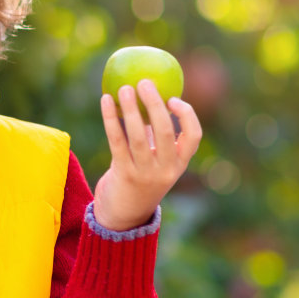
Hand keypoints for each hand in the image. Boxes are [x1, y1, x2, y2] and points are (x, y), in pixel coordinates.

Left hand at [92, 79, 201, 231]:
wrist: (123, 215)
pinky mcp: (123, 174)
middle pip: (166, 132)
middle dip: (155, 104)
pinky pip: (117, 141)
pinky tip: (105, 100)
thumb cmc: (140, 178)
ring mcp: (144, 174)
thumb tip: (148, 96)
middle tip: (144, 82)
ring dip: (131, 109)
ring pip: (138, 136)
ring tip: (124, 88)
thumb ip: (155, 136)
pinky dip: (111, 118)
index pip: (193, 137)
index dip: (186, 115)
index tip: (172, 98)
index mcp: (179, 164)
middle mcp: (166, 169)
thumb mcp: (155, 161)